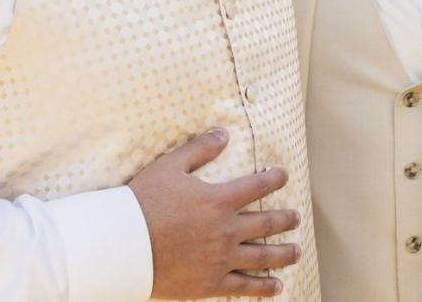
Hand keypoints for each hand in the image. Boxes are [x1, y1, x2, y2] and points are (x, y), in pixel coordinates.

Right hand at [129, 128, 301, 298]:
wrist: (125, 245)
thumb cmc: (144, 202)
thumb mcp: (169, 167)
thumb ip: (199, 149)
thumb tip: (224, 134)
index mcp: (218, 200)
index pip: (257, 187)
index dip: (274, 179)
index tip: (284, 176)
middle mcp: (226, 230)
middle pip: (266, 223)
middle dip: (285, 219)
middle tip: (296, 217)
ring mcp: (221, 259)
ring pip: (263, 257)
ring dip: (283, 254)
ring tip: (296, 252)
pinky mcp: (210, 283)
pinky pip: (244, 286)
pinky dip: (264, 287)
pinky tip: (277, 287)